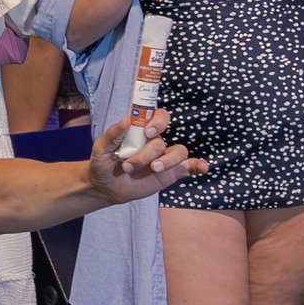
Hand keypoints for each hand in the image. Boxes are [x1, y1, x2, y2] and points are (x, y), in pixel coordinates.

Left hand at [88, 108, 203, 199]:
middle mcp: (155, 142)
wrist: (105, 186)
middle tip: (129, 165)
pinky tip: (202, 167)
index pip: (159, 117)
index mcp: (141, 131)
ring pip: (178, 152)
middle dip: (148, 153)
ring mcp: (164, 158)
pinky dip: (197, 166)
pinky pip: (188, 167)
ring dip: (167, 161)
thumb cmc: (102, 163)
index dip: (158, 121)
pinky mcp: (170, 173)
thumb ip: (113, 134)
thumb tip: (126, 119)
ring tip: (152, 170)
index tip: (148, 132)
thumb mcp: (101, 148)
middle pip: (162, 141)